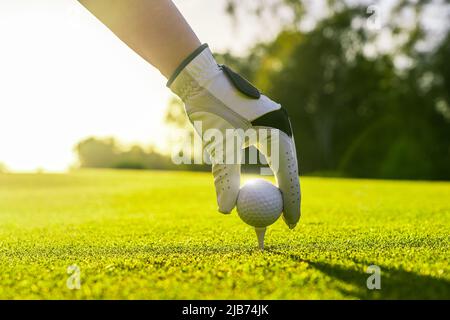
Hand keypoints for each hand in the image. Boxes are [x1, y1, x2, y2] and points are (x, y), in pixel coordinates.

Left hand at [168, 45, 300, 227]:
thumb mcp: (218, 146)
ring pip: (282, 163)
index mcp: (277, 130)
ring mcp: (274, 124)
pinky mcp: (264, 124)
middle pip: (289, 169)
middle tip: (286, 222)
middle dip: (288, 196)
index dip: (292, 201)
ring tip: (279, 210)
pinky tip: (267, 187)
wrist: (200, 80)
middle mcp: (281, 127)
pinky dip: (270, 173)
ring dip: (280, 185)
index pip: (289, 173)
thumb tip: (226, 211)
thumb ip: (225, 178)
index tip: (291, 224)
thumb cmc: (210, 109)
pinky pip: (272, 154)